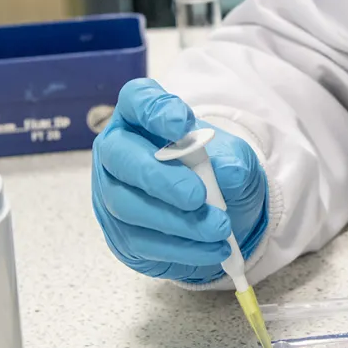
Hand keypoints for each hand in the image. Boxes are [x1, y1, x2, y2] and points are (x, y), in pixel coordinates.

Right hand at [91, 78, 266, 282]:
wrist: (219, 209)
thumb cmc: (216, 168)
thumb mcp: (235, 157)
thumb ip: (233, 160)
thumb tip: (228, 172)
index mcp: (143, 117)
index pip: (136, 99)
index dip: (153, 109)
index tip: (182, 124)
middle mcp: (119, 150)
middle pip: (121, 157)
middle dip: (159, 178)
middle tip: (197, 196)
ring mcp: (113, 192)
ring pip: (127, 205)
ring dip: (176, 220)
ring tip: (218, 227)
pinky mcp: (121, 232)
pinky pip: (141, 242)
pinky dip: (180, 247)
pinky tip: (212, 248)